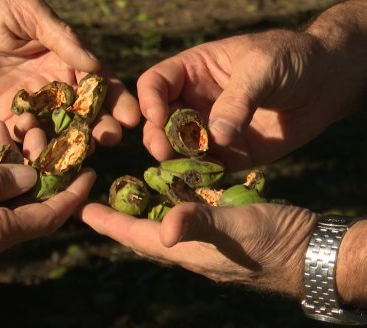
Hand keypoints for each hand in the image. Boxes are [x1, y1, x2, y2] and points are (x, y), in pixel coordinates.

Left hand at [0, 0, 139, 142]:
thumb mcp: (29, 12)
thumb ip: (63, 38)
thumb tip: (97, 66)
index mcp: (66, 60)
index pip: (99, 84)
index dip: (117, 100)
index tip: (132, 116)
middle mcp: (53, 87)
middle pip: (84, 113)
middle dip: (101, 125)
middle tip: (113, 136)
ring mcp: (31, 106)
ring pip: (59, 129)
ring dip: (74, 141)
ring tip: (86, 149)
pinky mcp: (6, 120)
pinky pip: (25, 136)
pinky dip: (35, 143)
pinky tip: (45, 148)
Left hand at [80, 202, 316, 297]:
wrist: (305, 249)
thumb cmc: (271, 242)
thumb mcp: (234, 228)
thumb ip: (200, 225)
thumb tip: (162, 231)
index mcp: (183, 248)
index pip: (133, 236)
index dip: (107, 222)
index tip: (81, 209)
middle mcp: (187, 245)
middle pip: (141, 232)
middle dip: (118, 217)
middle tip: (98, 199)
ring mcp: (202, 238)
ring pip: (162, 222)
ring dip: (142, 208)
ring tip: (127, 189)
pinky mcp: (218, 228)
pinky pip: (184, 214)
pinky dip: (171, 201)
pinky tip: (170, 185)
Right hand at [138, 29, 360, 170]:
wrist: (326, 83)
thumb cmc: (291, 60)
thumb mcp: (262, 68)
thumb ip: (238, 100)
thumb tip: (217, 135)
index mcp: (194, 71)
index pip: (156, 83)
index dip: (149, 99)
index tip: (158, 116)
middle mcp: (194, 101)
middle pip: (159, 120)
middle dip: (156, 136)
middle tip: (163, 151)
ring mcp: (209, 129)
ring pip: (177, 148)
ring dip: (174, 160)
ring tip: (180, 168)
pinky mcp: (227, 154)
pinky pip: (204, 167)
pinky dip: (199, 176)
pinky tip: (200, 182)